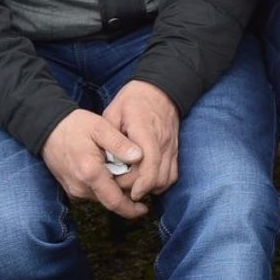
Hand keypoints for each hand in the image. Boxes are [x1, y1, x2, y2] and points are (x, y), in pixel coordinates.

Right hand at [41, 109, 146, 218]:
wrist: (47, 129)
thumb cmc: (75, 126)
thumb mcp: (101, 127)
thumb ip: (120, 143)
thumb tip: (139, 157)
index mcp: (90, 173)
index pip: (114, 201)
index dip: (131, 208)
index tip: (145, 209)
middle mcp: (80, 187)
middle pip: (110, 199)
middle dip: (126, 194)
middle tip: (140, 178)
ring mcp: (74, 189)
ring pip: (102, 196)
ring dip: (115, 189)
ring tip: (125, 170)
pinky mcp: (71, 188)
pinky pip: (93, 191)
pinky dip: (104, 185)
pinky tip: (110, 169)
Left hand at [104, 80, 179, 200]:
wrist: (161, 89)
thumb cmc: (133, 100)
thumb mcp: (114, 111)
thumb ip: (110, 136)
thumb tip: (104, 160)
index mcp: (145, 130)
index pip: (149, 162)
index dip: (138, 182)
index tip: (122, 190)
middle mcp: (162, 140)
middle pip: (157, 176)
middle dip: (138, 188)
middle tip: (120, 188)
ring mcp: (171, 146)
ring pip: (167, 178)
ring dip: (150, 188)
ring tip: (132, 188)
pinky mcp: (174, 149)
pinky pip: (173, 174)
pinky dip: (160, 183)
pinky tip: (146, 183)